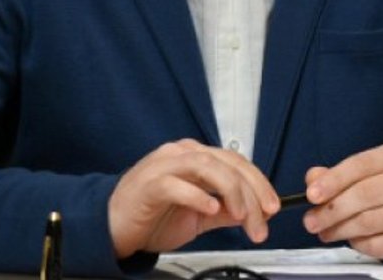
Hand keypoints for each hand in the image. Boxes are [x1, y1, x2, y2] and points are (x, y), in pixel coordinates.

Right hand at [108, 139, 278, 258]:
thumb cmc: (151, 217)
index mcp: (195, 158)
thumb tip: (255, 213)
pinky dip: (197, 196)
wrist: (110, 227)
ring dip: (231, 191)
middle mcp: (182, 154)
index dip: (259, 184)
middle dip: (251, 192)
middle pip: (227, 163)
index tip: (273, 208)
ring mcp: (164, 165)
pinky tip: (211, 210)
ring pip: (207, 166)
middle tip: (263, 219)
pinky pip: (177, 184)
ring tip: (242, 215)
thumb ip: (225, 212)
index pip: (236, 163)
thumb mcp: (197, 217)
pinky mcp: (148, 183)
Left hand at [301, 143, 382, 266]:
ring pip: (368, 221)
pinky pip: (377, 244)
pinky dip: (358, 244)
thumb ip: (339, 175)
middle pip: (364, 194)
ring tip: (326, 232)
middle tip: (311, 220)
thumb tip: (313, 179)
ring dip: (340, 229)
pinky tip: (352, 239)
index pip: (362, 164)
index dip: (333, 179)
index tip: (311, 194)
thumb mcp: (371, 173)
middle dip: (331, 210)